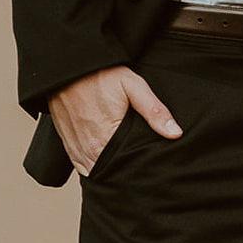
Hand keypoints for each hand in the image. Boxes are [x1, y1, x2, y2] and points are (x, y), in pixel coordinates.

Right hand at [48, 65, 181, 175]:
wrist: (67, 69)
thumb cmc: (100, 76)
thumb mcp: (133, 86)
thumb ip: (154, 111)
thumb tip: (175, 133)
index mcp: (106, 139)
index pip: (127, 167)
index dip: (140, 168)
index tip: (151, 165)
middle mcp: (89, 150)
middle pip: (112, 172)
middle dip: (127, 171)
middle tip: (142, 164)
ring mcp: (77, 149)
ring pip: (96, 172)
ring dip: (110, 170)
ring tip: (126, 164)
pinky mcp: (68, 145)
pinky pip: (82, 166)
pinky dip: (94, 166)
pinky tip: (107, 161)